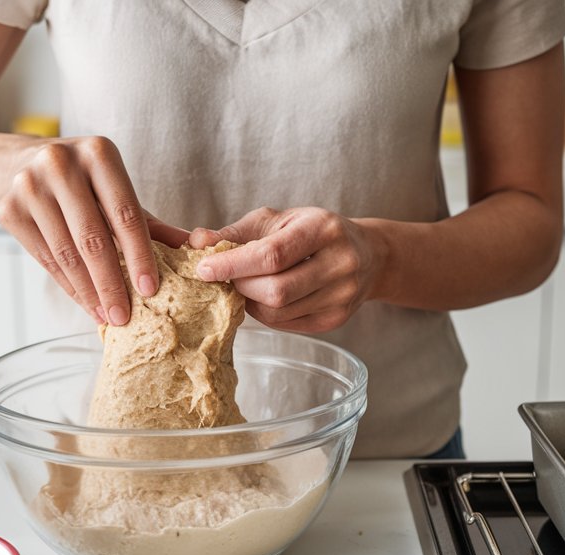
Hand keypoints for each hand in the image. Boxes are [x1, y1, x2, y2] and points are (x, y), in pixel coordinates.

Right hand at [0, 136, 190, 324]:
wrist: (15, 164)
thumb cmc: (80, 182)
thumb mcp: (115, 192)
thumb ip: (152, 222)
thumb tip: (197, 249)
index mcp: (99, 153)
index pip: (126, 214)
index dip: (140, 255)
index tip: (151, 290)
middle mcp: (61, 163)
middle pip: (93, 238)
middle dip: (112, 284)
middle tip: (125, 317)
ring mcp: (29, 185)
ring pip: (66, 253)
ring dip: (89, 292)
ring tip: (107, 316)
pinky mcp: (8, 209)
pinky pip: (45, 259)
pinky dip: (68, 286)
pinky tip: (85, 303)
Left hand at [189, 207, 387, 332]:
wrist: (368, 255)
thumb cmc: (312, 232)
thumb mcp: (278, 220)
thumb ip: (236, 233)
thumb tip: (196, 241)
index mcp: (324, 229)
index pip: (272, 255)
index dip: (233, 264)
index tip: (204, 268)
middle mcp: (340, 263)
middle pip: (276, 290)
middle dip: (241, 286)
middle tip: (225, 278)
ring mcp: (341, 296)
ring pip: (279, 313)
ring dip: (250, 302)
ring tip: (245, 286)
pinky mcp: (336, 320)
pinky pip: (287, 324)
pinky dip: (266, 313)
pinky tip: (265, 298)